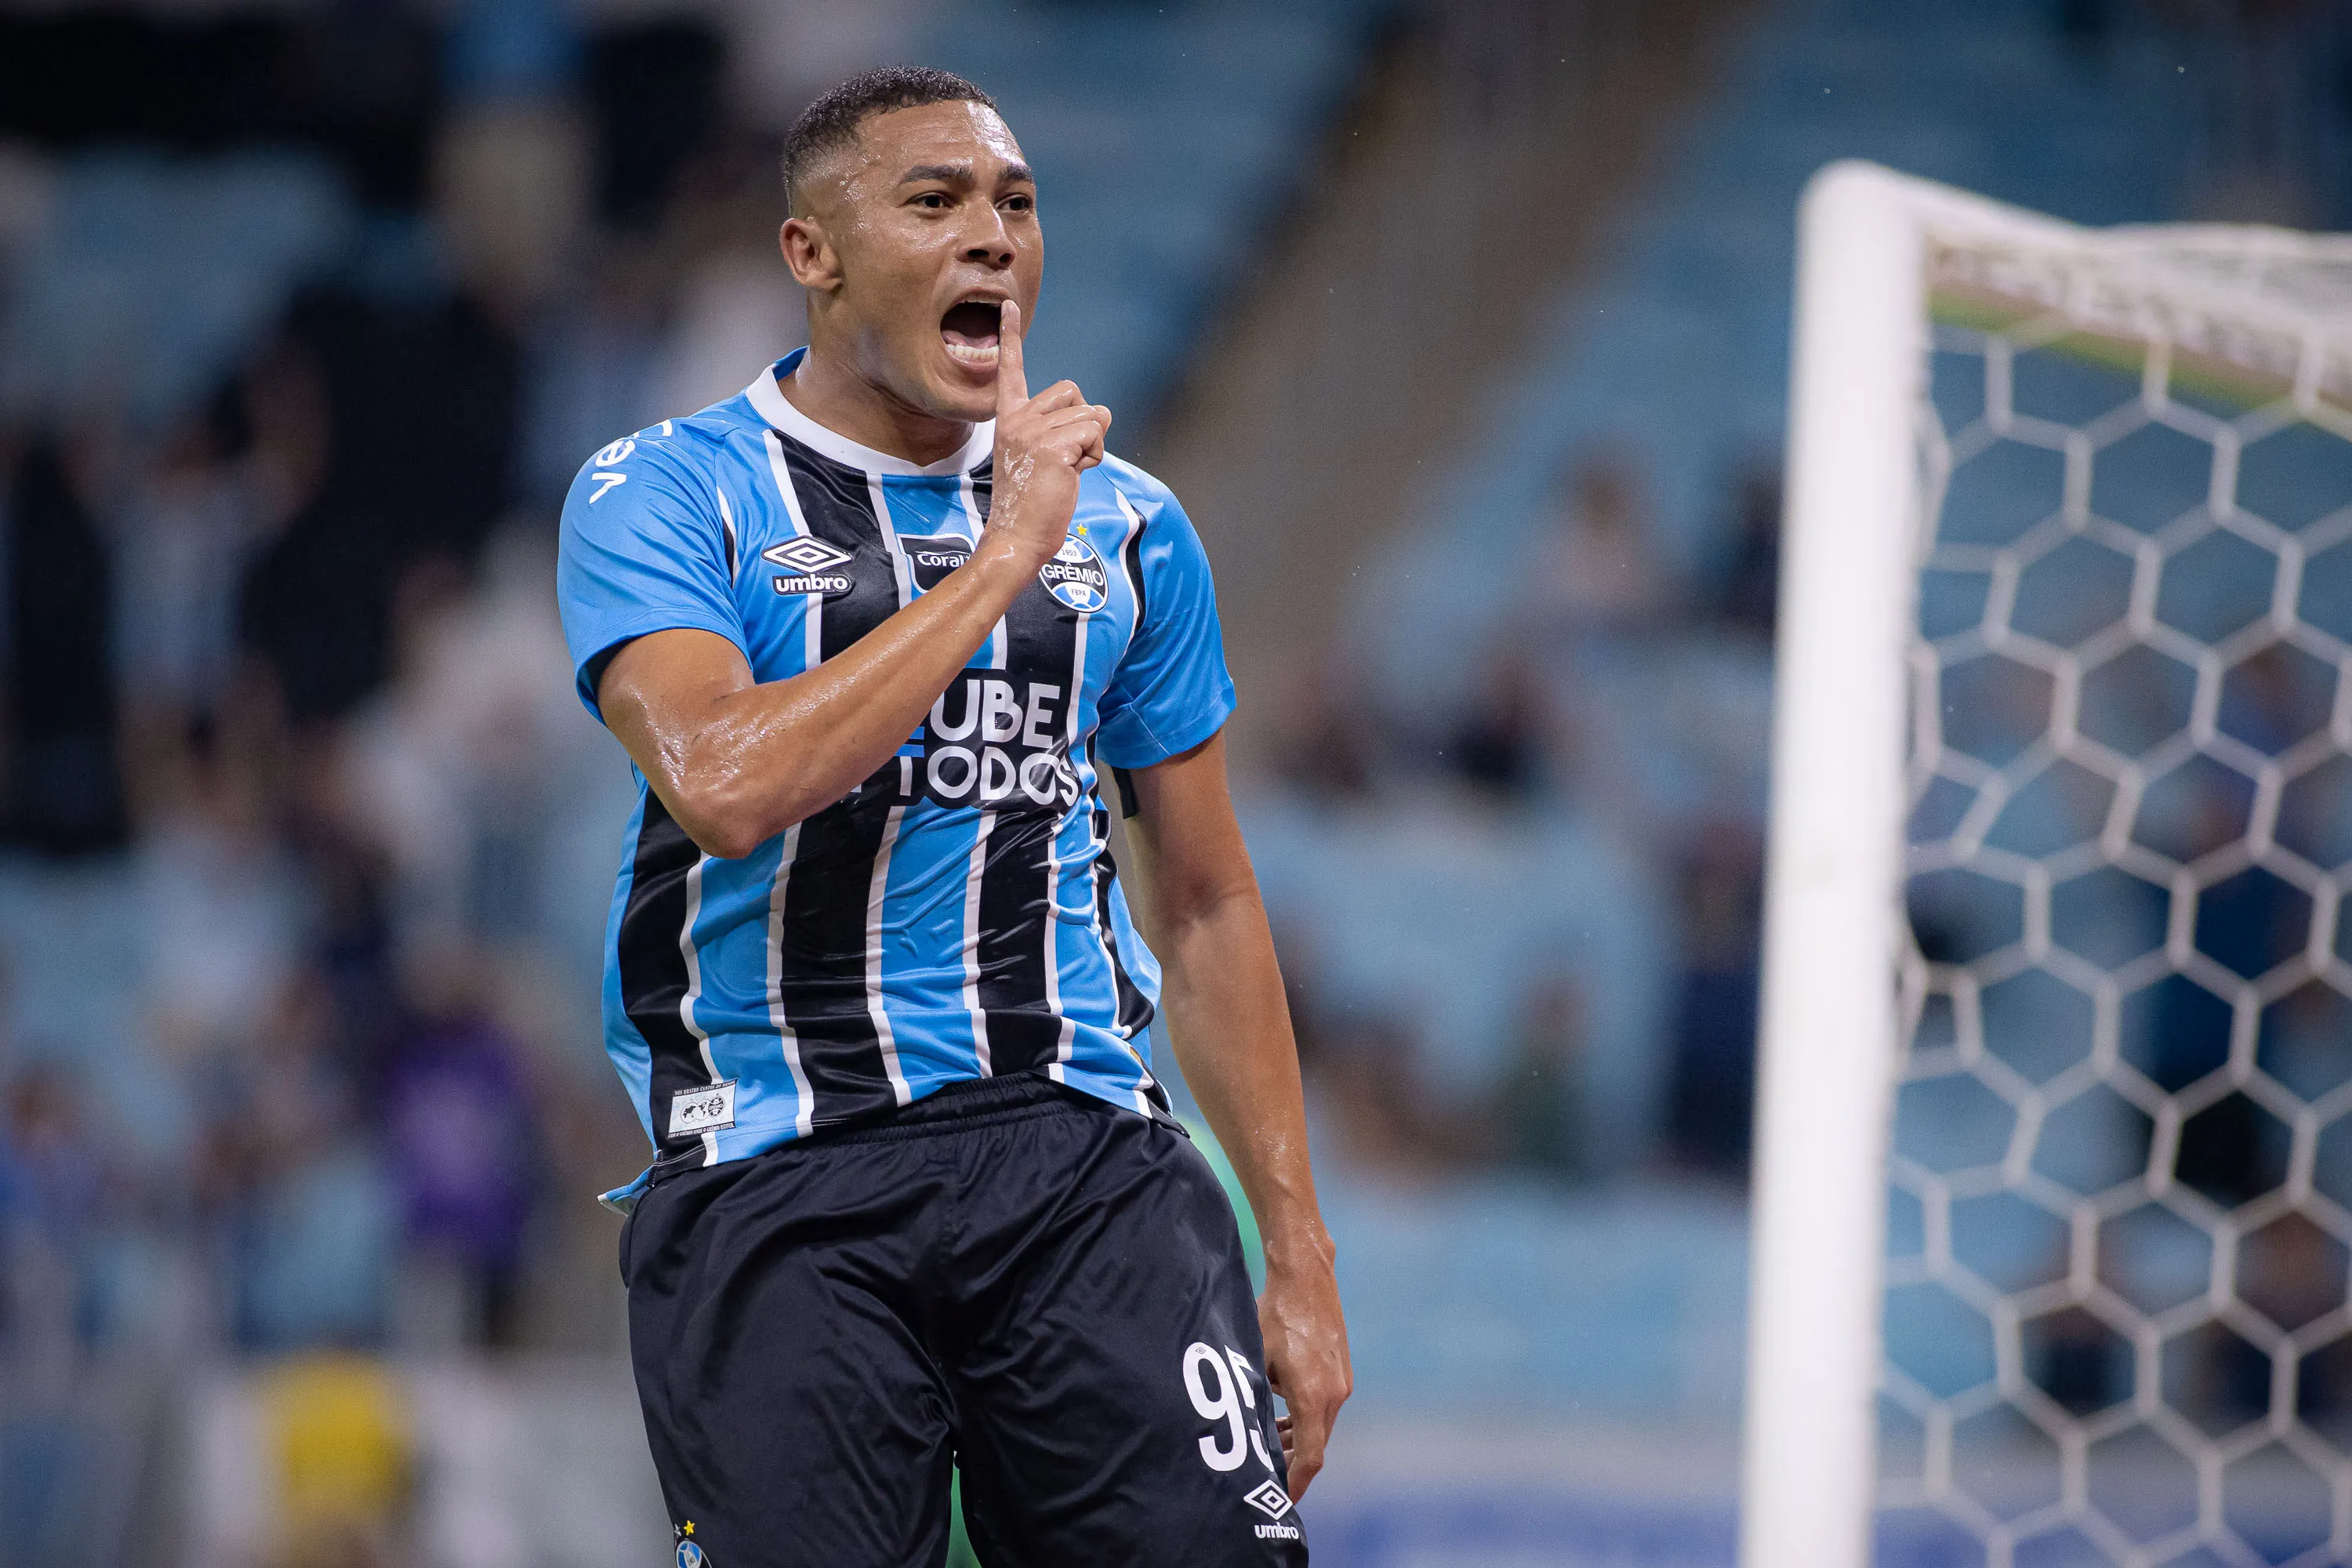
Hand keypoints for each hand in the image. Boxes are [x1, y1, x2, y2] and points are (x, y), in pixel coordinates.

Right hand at [986, 299, 1111, 571]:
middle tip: (1063, 459)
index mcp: (1009, 418)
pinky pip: (1095, 435)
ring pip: (1091, 416)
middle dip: (1083, 423)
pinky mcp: (1052, 447)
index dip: (1010, 337)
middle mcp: (1018, 418)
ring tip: (1065, 472)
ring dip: (1091, 445)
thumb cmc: (1031, 504)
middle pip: (1073, 392)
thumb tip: (1098, 417)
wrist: (1016, 538)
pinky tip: (1071, 476)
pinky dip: (1093, 457)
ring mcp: (1033, 431)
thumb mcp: (1039, 459)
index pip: (1011, 369)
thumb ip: (1057, 432)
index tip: (1007, 307)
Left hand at [1259, 1240, 1350, 1496]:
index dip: (1294, 1484)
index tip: (1280, 1499)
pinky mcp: (1341, 1370)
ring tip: (1268, 1444)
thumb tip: (1247, 1427)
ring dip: (1296, 1440)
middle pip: (1315, 1446)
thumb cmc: (1275, 1315)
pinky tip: (1281, 1415)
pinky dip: (1304, 1419)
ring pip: (1319, 1426)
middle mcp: (1335, 1395)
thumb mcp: (1255, 1358)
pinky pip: (1323, 1407)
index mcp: (1314, 1398)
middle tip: (1263, 1474)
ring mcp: (1341, 1382)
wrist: (1307, 1276)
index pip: (1310, 1459)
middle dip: (1290, 1464)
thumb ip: (1256, 1396)